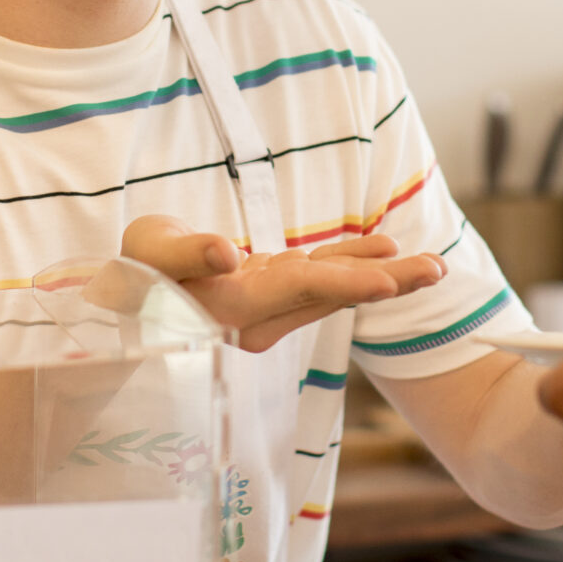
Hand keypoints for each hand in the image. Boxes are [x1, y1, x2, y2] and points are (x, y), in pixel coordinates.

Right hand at [121, 215, 443, 352]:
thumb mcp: (149, 255)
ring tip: (433, 266)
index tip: (392, 281)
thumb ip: (187, 254)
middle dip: (388, 281)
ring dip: (383, 275)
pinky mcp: (269, 291)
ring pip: (333, 287)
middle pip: (331, 292)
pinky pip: (319, 277)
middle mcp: (260, 313)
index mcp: (235, 304)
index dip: (347, 282)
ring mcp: (267, 305)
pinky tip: (386, 248)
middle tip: (439, 270)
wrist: (123, 299)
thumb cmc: (133, 272)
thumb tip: (227, 255)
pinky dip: (351, 262)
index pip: (300, 290)